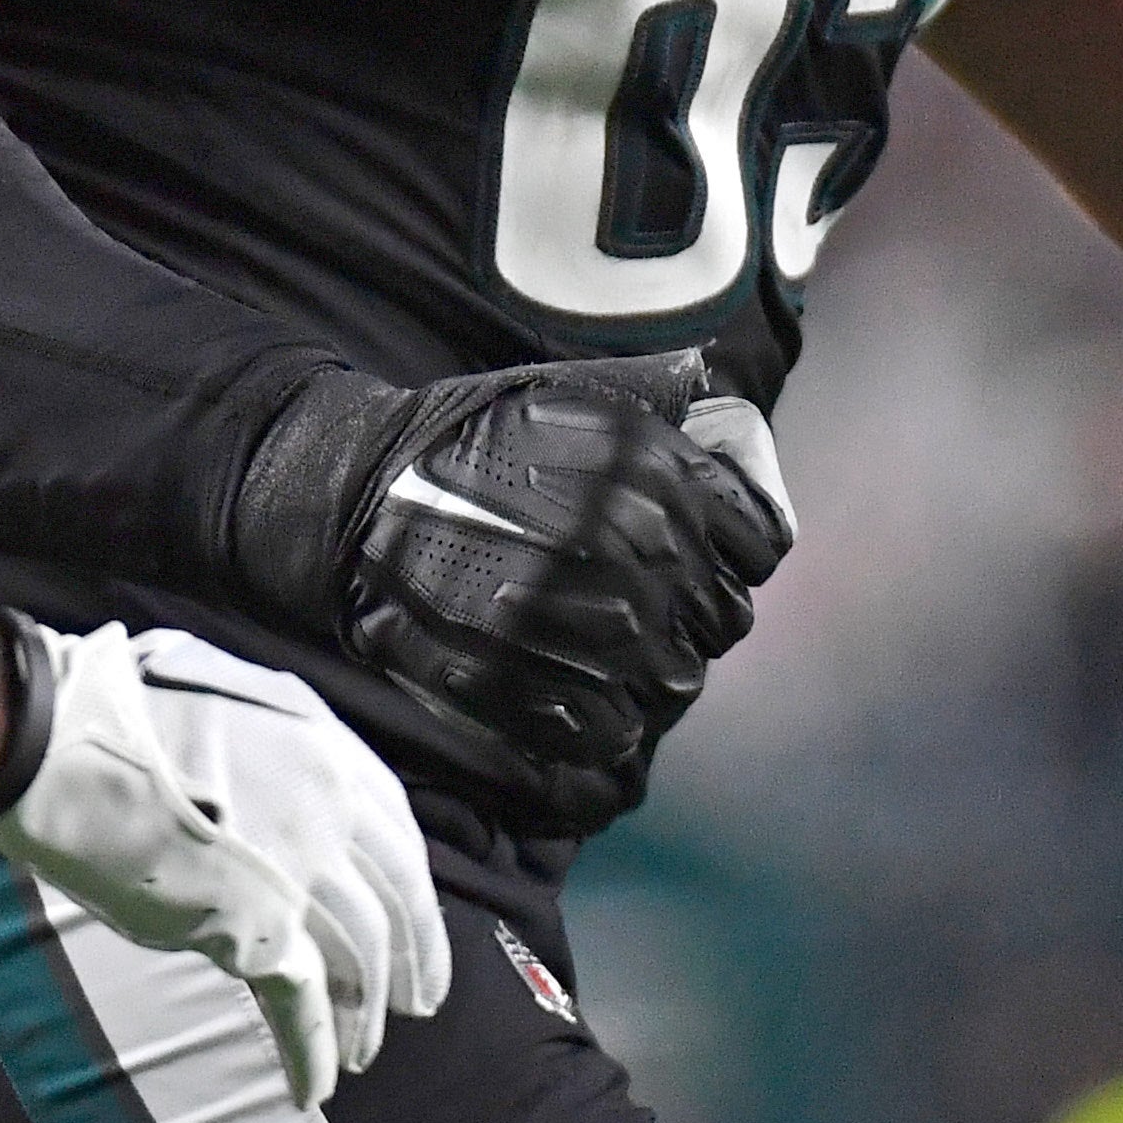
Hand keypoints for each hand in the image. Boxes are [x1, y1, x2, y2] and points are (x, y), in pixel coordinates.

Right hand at [0, 623, 450, 1108]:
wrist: (61, 740)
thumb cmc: (116, 706)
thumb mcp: (219, 694)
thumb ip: (262, 738)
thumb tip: (260, 764)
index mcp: (320, 745)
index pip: (394, 828)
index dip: (408, 882)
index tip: (414, 912)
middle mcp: (327, 805)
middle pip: (396, 897)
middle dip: (415, 954)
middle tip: (422, 999)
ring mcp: (297, 866)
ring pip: (362, 952)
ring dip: (368, 1009)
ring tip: (367, 1049)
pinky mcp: (253, 923)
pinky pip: (302, 998)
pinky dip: (313, 1047)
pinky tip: (317, 1083)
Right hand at [230, 348, 794, 822]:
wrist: (363, 498)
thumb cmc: (478, 438)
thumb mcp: (578, 391)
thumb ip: (668, 400)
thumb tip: (735, 416)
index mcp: (653, 471)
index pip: (758, 545)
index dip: (731, 553)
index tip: (695, 555)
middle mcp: (629, 547)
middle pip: (722, 620)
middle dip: (689, 614)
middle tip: (639, 602)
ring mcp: (580, 624)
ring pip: (676, 683)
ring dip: (649, 671)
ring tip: (602, 645)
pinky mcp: (531, 686)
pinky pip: (615, 732)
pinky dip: (603, 720)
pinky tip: (572, 685)